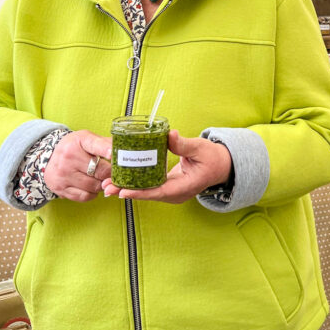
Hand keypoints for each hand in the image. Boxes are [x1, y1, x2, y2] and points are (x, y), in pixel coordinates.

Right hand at [44, 130, 112, 202]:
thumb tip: (125, 150)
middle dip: (111, 174)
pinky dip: (92, 193)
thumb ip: (106, 144)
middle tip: (114, 173)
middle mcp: (69, 157)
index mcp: (79, 141)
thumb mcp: (87, 139)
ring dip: (102, 184)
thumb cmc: (74, 148)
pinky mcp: (61, 188)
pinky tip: (91, 186)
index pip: (97, 145)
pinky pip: (85, 196)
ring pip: (95, 186)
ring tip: (100, 178)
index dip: (108, 151)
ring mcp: (64, 174)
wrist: (48, 159)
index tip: (115, 155)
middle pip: (101, 171)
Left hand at [102, 130, 230, 203]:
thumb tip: (170, 135)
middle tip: (107, 187)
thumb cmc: (213, 158)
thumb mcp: (200, 148)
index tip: (123, 191)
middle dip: (127, 191)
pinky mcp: (169, 188)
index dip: (140, 193)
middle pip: (149, 195)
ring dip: (128, 189)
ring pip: (147, 193)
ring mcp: (172, 193)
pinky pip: (150, 188)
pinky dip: (136, 185)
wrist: (222, 166)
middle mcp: (176, 194)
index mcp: (185, 187)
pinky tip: (122, 180)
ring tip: (108, 185)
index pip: (159, 192)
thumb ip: (184, 144)